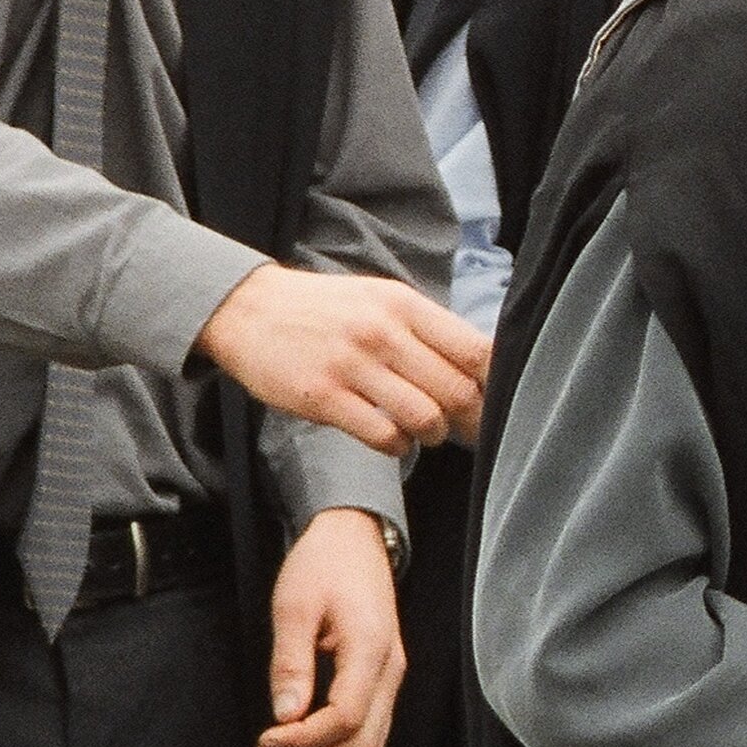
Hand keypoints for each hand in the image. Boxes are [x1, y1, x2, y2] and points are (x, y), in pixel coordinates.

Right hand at [198, 264, 487, 454]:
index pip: (475, 349)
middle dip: (470, 419)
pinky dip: (397, 446)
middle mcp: (383, 332)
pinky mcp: (323, 397)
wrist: (248, 309)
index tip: (498, 400)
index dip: (496, 383)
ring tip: (425, 432)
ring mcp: (352, 365)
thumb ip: (426, 329)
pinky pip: (382, 436)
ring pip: (425, 417)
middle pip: (457, 389)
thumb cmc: (325, 310)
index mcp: (405, 305)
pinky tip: (391, 438)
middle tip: (464, 429)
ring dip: (434, 435)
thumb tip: (481, 365)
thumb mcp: (380, 300)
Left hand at [258, 507, 404, 746]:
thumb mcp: (294, 605)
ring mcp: (392, 674)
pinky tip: (304, 728)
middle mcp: (391, 668)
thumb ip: (291, 663)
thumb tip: (286, 715)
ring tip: (283, 743)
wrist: (354, 537)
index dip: (304, 741)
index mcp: (370, 648)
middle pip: (364, 744)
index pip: (345, 719)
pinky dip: (337, 740)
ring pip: (371, 743)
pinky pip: (369, 726)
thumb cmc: (324, 564)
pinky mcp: (384, 676)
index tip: (265, 738)